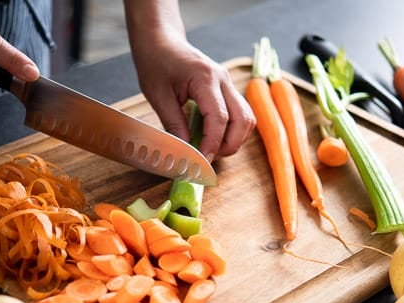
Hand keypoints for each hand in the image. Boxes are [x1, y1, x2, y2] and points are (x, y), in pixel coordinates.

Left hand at [124, 1, 255, 160]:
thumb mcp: (158, 96)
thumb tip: (186, 152)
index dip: (212, 143)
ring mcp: (228, 83)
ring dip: (234, 139)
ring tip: (211, 148)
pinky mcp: (226, 88)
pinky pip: (240, 113)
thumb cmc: (156, 63)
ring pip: (247, 118)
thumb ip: (174, 125)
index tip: (201, 160)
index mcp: (205, 78)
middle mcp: (223, 80)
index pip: (219, 118)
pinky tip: (213, 137)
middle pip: (243, 119)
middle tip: (208, 157)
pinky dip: (232, 130)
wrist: (161, 41)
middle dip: (230, 144)